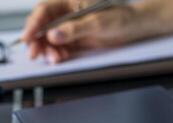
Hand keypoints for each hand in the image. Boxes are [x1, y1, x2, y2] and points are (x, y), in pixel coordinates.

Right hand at [22, 0, 172, 63]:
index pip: (45, 11)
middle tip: (36, 53)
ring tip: (52, 58)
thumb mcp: (98, 22)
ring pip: (52, 38)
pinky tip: (59, 58)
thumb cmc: (121, 17)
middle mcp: (68, 14)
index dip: (33, 24)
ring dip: (48, 49)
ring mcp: (73, 27)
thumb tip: (54, 34)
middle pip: (44, 26)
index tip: (28, 37)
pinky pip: (63, 46)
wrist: (137, 26)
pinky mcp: (79, 39)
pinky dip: (59, 53)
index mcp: (70, 1)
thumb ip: (76, 28)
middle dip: (38, 40)